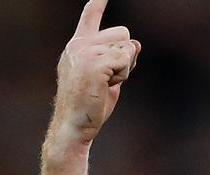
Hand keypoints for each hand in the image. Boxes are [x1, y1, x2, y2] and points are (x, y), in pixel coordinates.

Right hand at [46, 0, 140, 157]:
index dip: (98, 3)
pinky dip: (123, 75)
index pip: (90, 16)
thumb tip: (136, 45)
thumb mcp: (106, 80)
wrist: (73, 128)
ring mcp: (85, 52)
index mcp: (78, 46)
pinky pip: (125, 60)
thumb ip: (118, 60)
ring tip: (105, 85)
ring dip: (124, 68)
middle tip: (108, 79)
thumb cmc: (89, 108)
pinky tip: (106, 87)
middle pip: (123, 34)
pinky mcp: (94, 63)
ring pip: (126, 47)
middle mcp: (79, 44)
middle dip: (125, 57)